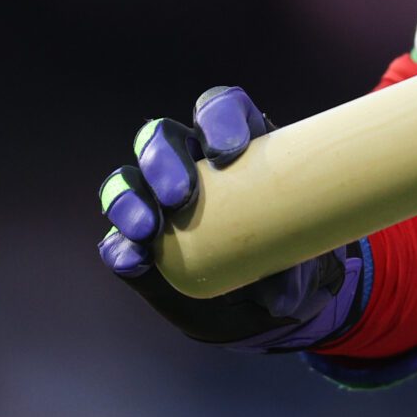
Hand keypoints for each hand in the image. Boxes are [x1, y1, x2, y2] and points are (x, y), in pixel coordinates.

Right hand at [97, 85, 366, 348]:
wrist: (262, 306)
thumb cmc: (286, 260)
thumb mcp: (300, 258)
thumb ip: (292, 268)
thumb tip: (278, 291)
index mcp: (235, 145)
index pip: (219, 109)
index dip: (218, 118)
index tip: (229, 152)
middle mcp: (189, 164)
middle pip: (162, 137)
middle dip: (163, 159)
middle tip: (179, 195)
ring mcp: (155, 203)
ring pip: (129, 180)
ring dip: (130, 198)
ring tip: (147, 229)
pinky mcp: (136, 244)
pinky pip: (116, 239)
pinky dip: (119, 247)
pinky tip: (132, 260)